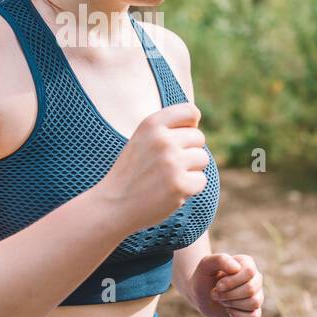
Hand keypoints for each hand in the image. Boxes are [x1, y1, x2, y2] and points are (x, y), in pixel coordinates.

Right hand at [95, 102, 209, 233]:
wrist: (113, 205)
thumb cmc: (132, 172)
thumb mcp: (142, 139)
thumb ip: (166, 129)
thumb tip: (197, 125)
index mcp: (151, 124)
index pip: (190, 111)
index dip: (190, 126)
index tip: (180, 139)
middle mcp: (162, 140)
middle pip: (199, 138)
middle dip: (189, 152)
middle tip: (168, 166)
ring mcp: (172, 162)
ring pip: (202, 159)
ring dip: (191, 170)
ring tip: (168, 178)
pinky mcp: (180, 185)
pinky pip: (201, 180)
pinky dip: (190, 188)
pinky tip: (170, 191)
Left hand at [190, 253, 262, 316]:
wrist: (201, 295)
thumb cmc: (204, 277)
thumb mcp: (206, 265)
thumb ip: (220, 260)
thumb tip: (236, 268)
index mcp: (247, 263)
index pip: (249, 272)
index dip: (231, 282)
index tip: (218, 285)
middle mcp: (255, 278)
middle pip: (250, 289)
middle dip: (228, 294)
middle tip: (216, 293)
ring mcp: (257, 295)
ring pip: (254, 302)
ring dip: (232, 304)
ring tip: (222, 300)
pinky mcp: (254, 311)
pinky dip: (238, 316)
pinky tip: (229, 310)